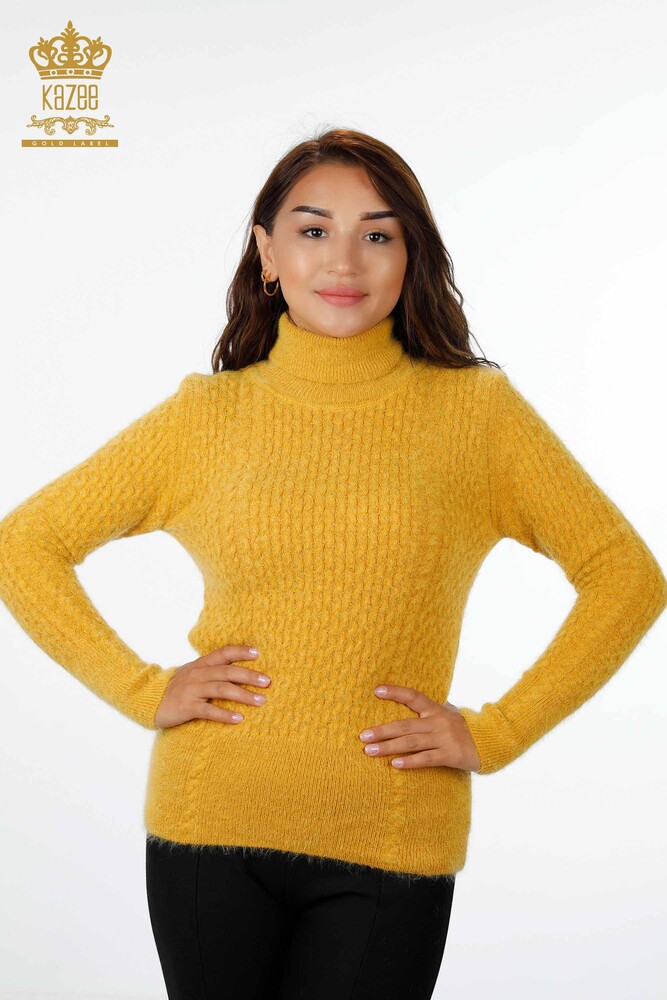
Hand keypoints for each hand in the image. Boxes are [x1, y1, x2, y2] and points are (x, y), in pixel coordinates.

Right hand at [154, 645, 270, 728]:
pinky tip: (239, 719)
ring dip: (243, 695)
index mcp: (201, 664)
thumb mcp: (194, 673)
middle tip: (267, 682)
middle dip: (249, 676)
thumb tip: (239, 669)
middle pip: (228, 672)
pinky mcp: (187, 707)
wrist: (150, 700)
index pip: (223, 653)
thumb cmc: (178, 687)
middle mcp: (198, 674)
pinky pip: (209, 710)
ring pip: (221, 689)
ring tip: (260, 701)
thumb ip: (212, 670)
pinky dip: (225, 714)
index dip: (240, 651)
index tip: (258, 653)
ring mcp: (192, 690)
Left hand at [358, 685, 481, 772]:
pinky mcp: (450, 755)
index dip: (395, 692)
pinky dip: (410, 762)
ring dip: (388, 747)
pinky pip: (426, 759)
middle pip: (405, 725)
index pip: (414, 696)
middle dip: (382, 730)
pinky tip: (394, 764)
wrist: (493, 741)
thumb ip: (432, 710)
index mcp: (437, 709)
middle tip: (362, 736)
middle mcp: (438, 722)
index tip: (377, 691)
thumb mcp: (451, 713)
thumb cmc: (466, 728)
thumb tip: (412, 703)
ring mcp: (444, 738)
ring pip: (411, 743)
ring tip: (370, 751)